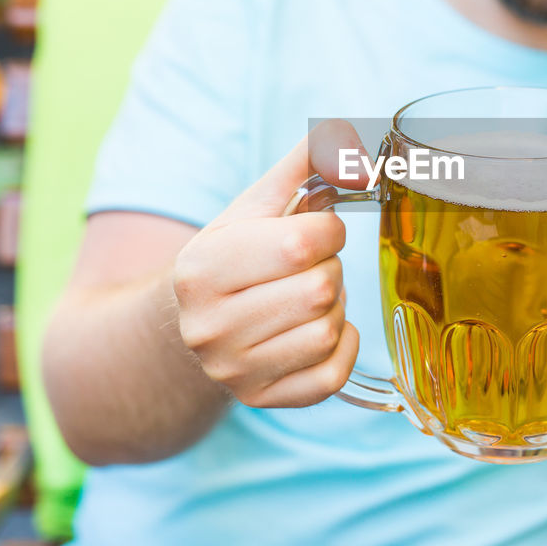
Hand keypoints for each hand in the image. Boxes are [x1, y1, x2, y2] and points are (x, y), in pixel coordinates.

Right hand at [170, 122, 367, 407]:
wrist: (190, 323)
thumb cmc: (236, 254)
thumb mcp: (258, 205)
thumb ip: (307, 163)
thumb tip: (356, 145)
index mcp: (202, 268)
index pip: (300, 243)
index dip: (328, 229)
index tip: (316, 230)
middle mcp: (209, 326)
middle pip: (319, 290)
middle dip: (330, 270)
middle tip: (310, 267)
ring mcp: (233, 370)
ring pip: (328, 331)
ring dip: (335, 307)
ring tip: (309, 297)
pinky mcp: (260, 400)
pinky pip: (332, 375)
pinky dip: (342, 347)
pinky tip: (319, 328)